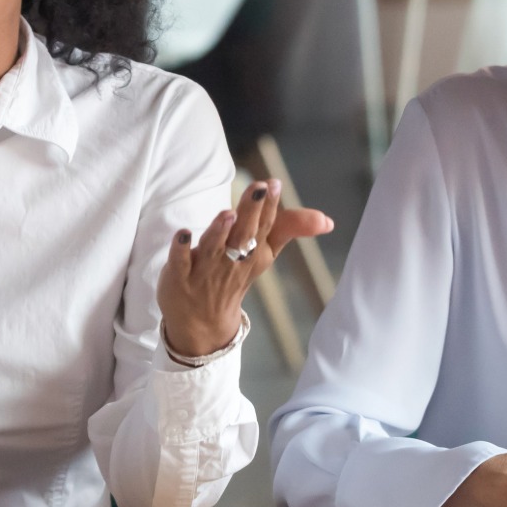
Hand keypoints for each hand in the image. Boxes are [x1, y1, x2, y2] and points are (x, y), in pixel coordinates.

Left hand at [157, 179, 334, 358]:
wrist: (203, 322)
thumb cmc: (234, 276)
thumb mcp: (263, 255)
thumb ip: (288, 228)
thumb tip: (327, 220)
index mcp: (254, 253)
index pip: (264, 226)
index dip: (269, 205)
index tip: (274, 183)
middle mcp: (232, 260)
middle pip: (243, 234)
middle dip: (251, 212)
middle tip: (259, 188)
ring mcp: (205, 270)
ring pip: (214, 248)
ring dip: (220, 231)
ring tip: (228, 213)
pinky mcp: (179, 277)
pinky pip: (179, 263)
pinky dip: (180, 250)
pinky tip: (182, 234)